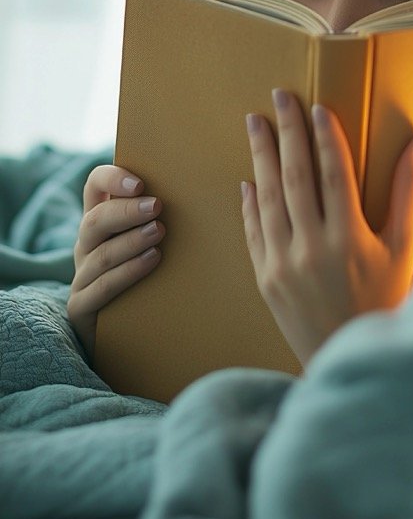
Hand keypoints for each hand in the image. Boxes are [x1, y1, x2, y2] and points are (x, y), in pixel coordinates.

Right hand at [68, 165, 163, 357]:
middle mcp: (86, 245)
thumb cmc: (155, 277)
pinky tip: (152, 261)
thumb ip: (168, 215)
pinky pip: (101, 287)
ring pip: (100, 253)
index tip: (140, 181)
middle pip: (96, 219)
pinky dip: (126, 272)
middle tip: (157, 206)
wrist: (133, 339)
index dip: (111, 179)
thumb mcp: (157, 242)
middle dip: (126, 210)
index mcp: (101, 221)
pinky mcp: (81, 307)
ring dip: (130, 241)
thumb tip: (226, 186)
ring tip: (159, 232)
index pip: (94, 186)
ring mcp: (80, 276)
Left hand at [242, 89, 412, 366]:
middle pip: (295, 176)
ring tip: (256, 124)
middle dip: (287, 132)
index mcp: (349, 239)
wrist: (351, 359)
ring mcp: (283, 265)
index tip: (318, 107)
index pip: (333, 173)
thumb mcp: (405, 248)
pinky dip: (250, 203)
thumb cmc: (387, 302)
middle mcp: (312, 249)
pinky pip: (254, 231)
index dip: (325, 136)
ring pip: (268, 198)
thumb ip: (409, 191)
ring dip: (261, 157)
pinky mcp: (265, 279)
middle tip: (280, 97)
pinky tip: (249, 178)